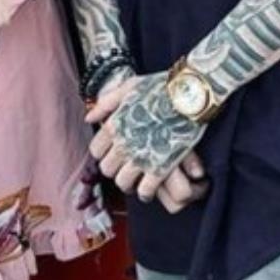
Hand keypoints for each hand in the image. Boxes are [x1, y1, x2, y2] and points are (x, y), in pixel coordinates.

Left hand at [89, 71, 208, 201]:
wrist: (190, 94)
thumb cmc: (161, 87)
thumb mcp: (129, 86)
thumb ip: (106, 103)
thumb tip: (89, 118)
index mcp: (114, 125)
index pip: (96, 151)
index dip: (104, 154)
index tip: (113, 153)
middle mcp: (123, 144)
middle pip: (108, 169)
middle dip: (116, 170)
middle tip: (125, 168)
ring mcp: (141, 157)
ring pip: (123, 182)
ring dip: (129, 183)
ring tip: (136, 180)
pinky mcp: (161, 167)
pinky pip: (145, 190)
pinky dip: (146, 193)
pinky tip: (149, 190)